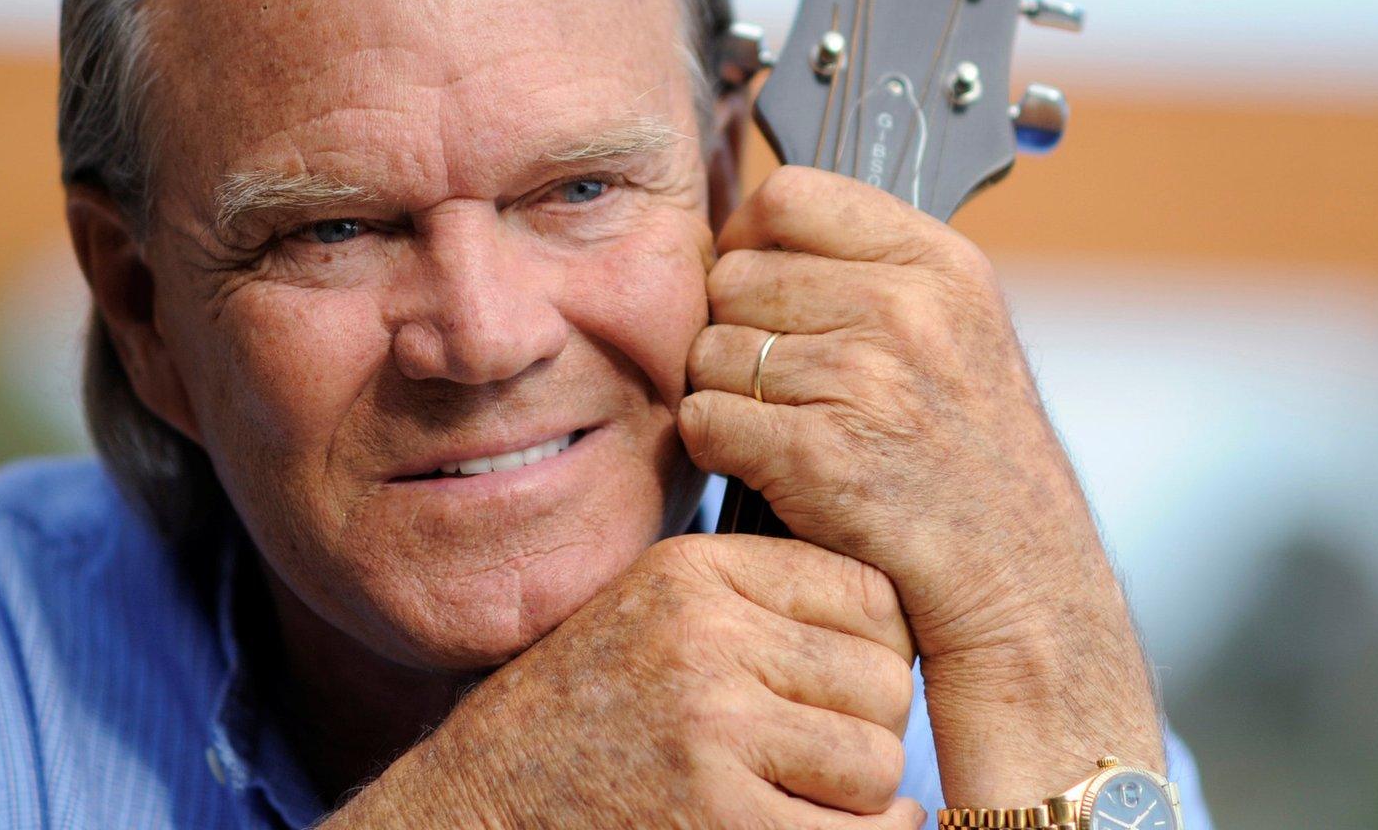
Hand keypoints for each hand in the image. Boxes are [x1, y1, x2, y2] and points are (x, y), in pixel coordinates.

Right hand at [329, 533, 926, 829]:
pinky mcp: (719, 819)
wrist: (478, 807)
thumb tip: (899, 625)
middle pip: (884, 679)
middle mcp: (706, 637)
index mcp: (694, 572)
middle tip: (812, 757)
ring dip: (857, 799)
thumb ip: (756, 603)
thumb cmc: (582, 718)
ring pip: (877, 762)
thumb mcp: (651, 617)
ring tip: (796, 799)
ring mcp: (712, 730)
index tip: (837, 690)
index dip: (877, 652)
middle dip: (866, 729)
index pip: (870, 593)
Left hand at [676, 166, 1160, 800]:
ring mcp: (865, 382)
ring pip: (710, 351)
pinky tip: (770, 469)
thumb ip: (869, 271)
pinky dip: (718, 448)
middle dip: (733, 328)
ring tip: (783, 427)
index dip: (750, 238)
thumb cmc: (972, 459)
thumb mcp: (957, 329)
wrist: (1020, 581)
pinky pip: (705, 419)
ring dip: (723, 393)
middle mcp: (906, 309)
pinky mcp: (821, 456)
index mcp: (939, 263)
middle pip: (734, 276)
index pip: (789, 196)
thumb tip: (747, 233)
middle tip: (775, 380)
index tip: (757, 282)